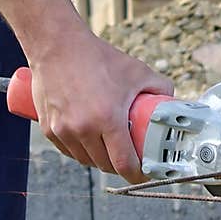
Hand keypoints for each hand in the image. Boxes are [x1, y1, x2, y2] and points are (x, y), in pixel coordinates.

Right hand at [28, 28, 172, 181]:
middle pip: (105, 165)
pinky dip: (81, 151)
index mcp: (107, 119)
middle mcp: (83, 129)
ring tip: (110, 149)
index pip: (124, 163)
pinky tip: (90, 143)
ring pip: (86, 160)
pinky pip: (69, 151)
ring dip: (100, 160)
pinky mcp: (49, 128)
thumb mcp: (136, 70)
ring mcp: (63, 130)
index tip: (144, 172)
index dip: (137, 173)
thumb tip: (171, 102)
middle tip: (130, 157)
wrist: (57, 45)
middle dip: (120, 166)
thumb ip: (160, 87)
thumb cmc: (96, 57)